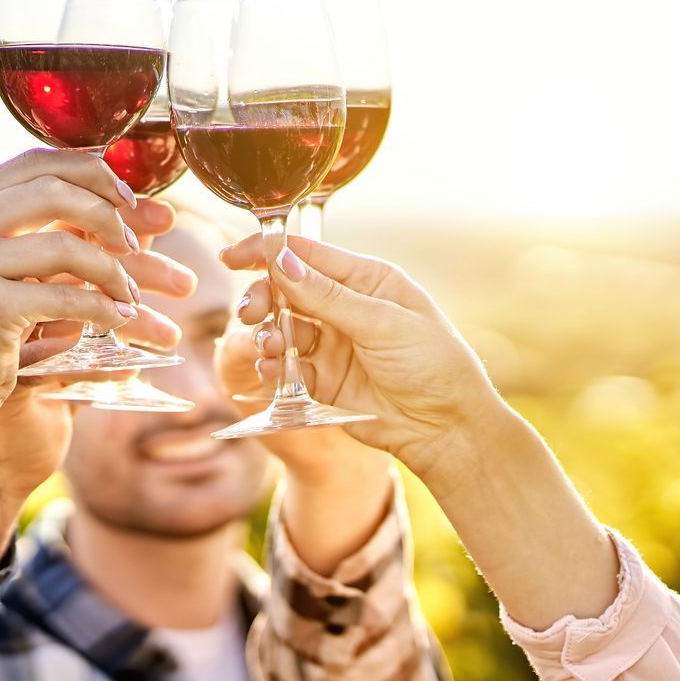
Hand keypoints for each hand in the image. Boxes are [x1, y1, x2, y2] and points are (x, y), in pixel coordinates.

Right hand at [0, 149, 191, 433]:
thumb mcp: (0, 269)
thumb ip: (42, 231)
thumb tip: (127, 198)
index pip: (36, 162)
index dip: (93, 173)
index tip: (133, 199)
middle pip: (54, 191)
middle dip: (110, 216)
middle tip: (138, 246)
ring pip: (65, 246)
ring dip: (113, 271)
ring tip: (133, 296)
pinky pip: (65, 297)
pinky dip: (103, 308)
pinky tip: (121, 319)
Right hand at [219, 235, 506, 478]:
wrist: (446, 428)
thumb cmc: (432, 364)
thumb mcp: (382, 323)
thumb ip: (328, 295)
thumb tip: (282, 260)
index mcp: (368, 279)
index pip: (309, 254)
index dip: (269, 252)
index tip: (233, 257)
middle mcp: (348, 307)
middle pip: (289, 290)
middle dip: (264, 298)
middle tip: (252, 314)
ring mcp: (335, 344)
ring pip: (284, 328)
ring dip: (270, 334)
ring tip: (270, 347)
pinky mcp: (326, 379)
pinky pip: (289, 366)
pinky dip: (276, 366)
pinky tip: (275, 371)